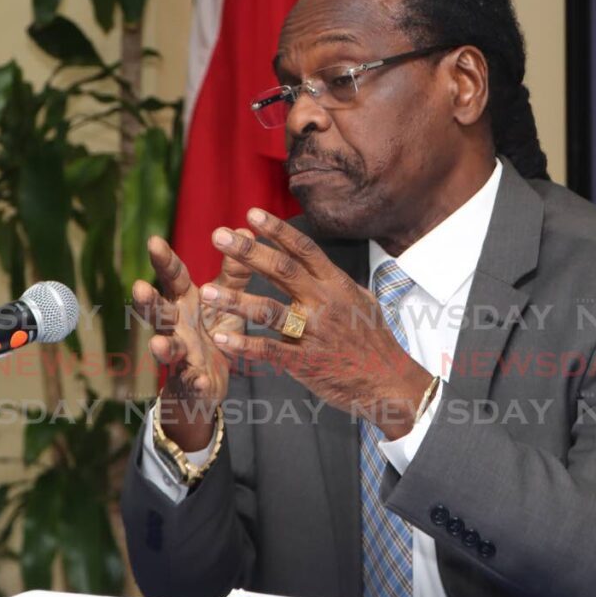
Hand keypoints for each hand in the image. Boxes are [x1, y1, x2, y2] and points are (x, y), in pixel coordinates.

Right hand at [131, 232, 253, 449]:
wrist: (207, 380)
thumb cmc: (213, 329)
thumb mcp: (224, 299)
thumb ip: (233, 272)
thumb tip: (245, 233)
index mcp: (183, 301)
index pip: (172, 277)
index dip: (163, 261)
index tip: (154, 240)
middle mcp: (175, 325)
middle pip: (158, 311)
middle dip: (148, 301)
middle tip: (139, 287)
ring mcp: (180, 354)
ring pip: (167, 348)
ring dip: (163, 347)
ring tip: (158, 345)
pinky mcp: (191, 381)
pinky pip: (191, 381)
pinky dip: (193, 381)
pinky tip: (198, 381)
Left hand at [198, 209, 432, 439]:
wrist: (389, 383)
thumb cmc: (374, 340)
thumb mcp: (362, 301)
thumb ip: (334, 282)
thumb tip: (315, 262)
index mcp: (337, 285)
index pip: (304, 249)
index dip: (278, 230)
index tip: (251, 214)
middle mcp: (325, 303)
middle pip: (282, 270)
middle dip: (248, 252)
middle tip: (218, 236)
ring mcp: (315, 332)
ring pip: (269, 311)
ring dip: (235, 300)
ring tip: (206, 293)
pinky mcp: (306, 362)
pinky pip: (270, 351)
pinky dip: (244, 346)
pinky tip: (221, 339)